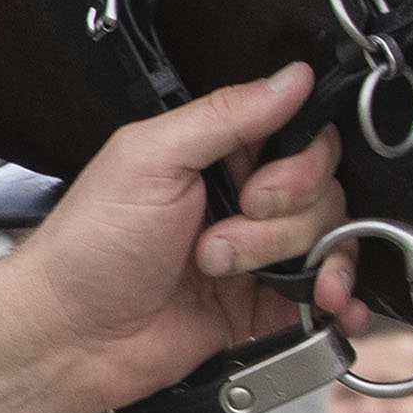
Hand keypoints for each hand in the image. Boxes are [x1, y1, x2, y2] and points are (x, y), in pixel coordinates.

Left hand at [0, 64, 349, 412]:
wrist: (72, 335)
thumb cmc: (90, 244)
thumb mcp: (150, 158)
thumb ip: (226, 115)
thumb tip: (292, 77)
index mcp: (216, 153)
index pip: (303, 138)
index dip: (299, 165)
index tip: (258, 188)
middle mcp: (242, 198)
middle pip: (324, 192)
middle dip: (281, 219)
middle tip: (222, 235)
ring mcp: (257, 253)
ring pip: (329, 242)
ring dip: (289, 261)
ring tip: (224, 273)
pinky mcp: (264, 306)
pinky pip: (326, 297)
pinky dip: (340, 300)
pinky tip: (331, 306)